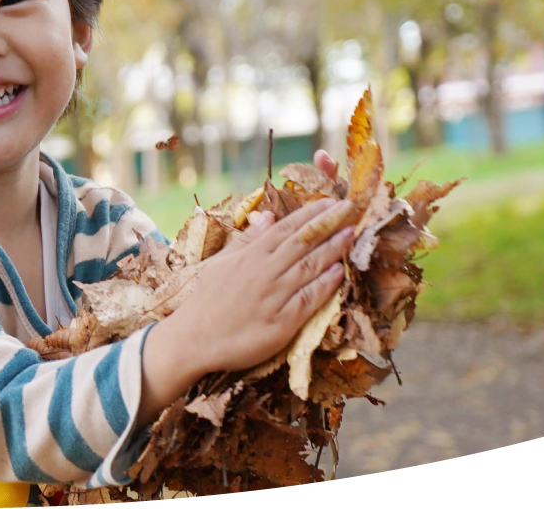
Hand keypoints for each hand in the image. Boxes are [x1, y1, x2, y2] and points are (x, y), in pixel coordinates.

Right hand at [137, 151, 350, 420]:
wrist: (193, 340)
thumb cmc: (206, 301)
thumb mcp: (220, 263)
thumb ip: (247, 239)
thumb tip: (267, 215)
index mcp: (249, 256)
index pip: (285, 229)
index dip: (310, 214)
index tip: (331, 202)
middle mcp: (263, 272)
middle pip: (302, 243)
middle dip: (328, 225)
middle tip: (350, 210)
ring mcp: (273, 297)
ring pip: (308, 268)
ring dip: (332, 250)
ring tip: (351, 235)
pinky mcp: (281, 324)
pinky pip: (307, 300)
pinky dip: (324, 285)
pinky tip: (339, 273)